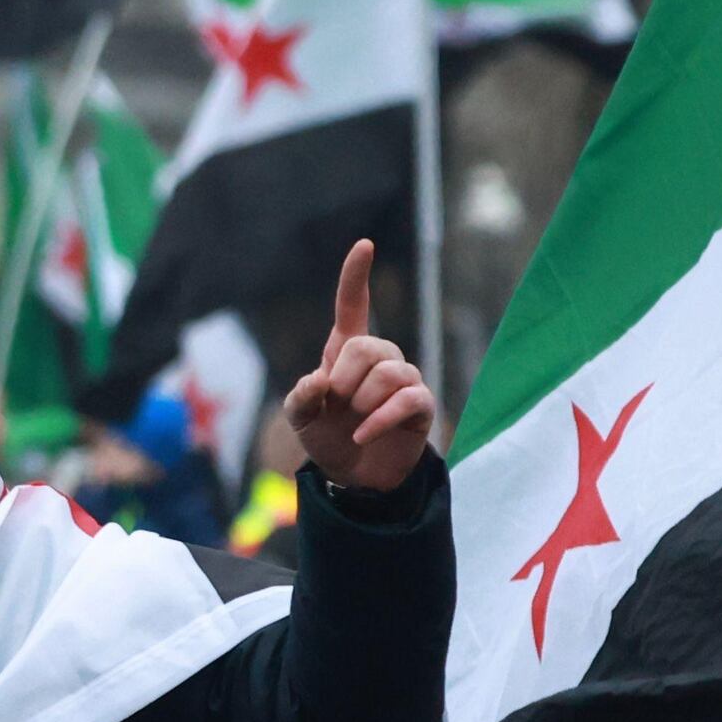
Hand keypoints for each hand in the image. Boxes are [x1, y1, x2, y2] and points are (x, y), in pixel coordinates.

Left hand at [278, 243, 438, 495]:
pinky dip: (380, 420)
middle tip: (339, 404)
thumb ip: (300, 399)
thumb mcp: (300, 419)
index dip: (356, 276)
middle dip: (344, 379)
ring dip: (362, 403)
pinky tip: (364, 434)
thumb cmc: (327, 436)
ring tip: (356, 420)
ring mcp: (404, 379)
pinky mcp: (421, 405)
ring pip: (388, 374)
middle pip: (367, 346)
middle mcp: (380, 358)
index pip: (353, 306)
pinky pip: (407, 400)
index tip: (363, 246)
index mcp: (345, 351)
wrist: (353, 475)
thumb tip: (319, 382)